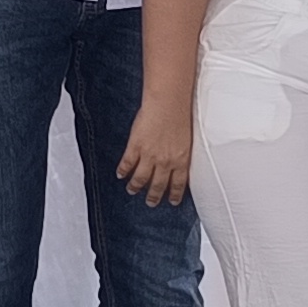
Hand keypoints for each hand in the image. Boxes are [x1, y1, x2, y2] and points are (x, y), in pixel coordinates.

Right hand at [114, 92, 194, 207]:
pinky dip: (123, 171)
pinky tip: (120, 174)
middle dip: (154, 196)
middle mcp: (165, 162)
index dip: (175, 194)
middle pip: (158, 185)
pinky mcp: (136, 147)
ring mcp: (149, 155)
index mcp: (181, 160)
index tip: (172, 201)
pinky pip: (127, 164)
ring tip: (132, 191)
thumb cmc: (181, 116)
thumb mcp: (187, 139)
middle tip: (151, 203)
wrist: (168, 104)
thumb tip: (179, 159)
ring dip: (135, 187)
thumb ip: (182, 153)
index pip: (178, 184)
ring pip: (141, 178)